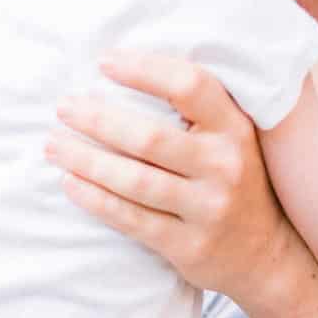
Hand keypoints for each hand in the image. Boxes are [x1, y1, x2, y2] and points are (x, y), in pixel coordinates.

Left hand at [44, 51, 295, 303]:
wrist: (264, 255)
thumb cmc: (232, 180)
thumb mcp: (231, 137)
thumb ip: (196, 108)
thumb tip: (125, 66)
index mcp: (235, 128)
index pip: (189, 86)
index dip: (144, 71)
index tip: (103, 62)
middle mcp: (225, 165)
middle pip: (149, 137)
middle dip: (98, 120)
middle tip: (63, 107)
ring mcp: (208, 209)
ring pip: (134, 180)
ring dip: (86, 160)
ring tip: (54, 145)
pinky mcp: (188, 245)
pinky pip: (131, 219)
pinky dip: (95, 200)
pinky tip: (70, 183)